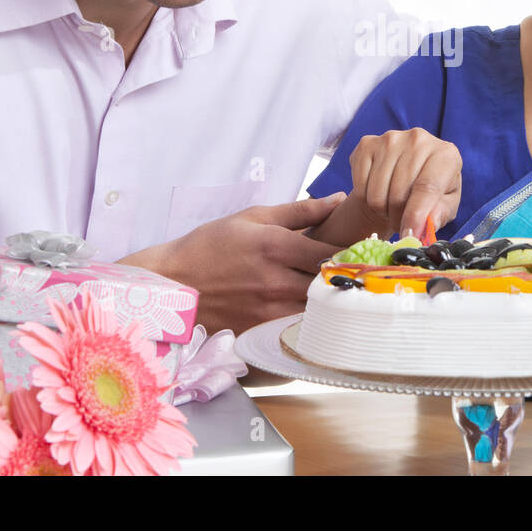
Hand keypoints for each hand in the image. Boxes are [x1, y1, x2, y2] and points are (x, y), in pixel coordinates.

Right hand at [119, 193, 346, 335]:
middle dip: (343, 278)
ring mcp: (268, 310)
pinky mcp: (260, 331)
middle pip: (328, 284)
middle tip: (354, 273)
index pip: (331, 254)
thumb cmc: (212, 245)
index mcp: (275, 246)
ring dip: (328, 301)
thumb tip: (338, 199)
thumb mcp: (253, 217)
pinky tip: (311, 311)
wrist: (172, 283)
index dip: (350, 253)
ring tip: (332, 291)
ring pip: (316, 310)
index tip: (359, 251)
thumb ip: (300, 211)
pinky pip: (298, 328)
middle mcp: (275, 280)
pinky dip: (309, 319)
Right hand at [349, 128, 461, 239]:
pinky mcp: (367, 144)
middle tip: (402, 223)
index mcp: (446, 154)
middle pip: (399, 193)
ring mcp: (390, 139)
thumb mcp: (446, 204)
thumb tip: (427, 223)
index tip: (409, 235)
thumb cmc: (431, 191)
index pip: (427, 187)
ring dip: (382, 210)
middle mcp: (419, 139)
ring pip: (377, 192)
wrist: (408, 171)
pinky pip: (359, 184)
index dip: (416, 215)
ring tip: (392, 209)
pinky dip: (366, 198)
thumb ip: (440, 214)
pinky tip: (379, 194)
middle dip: (398, 217)